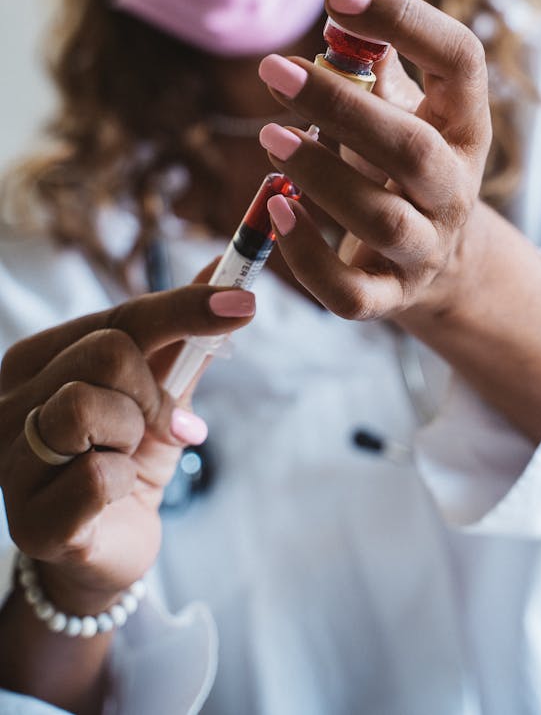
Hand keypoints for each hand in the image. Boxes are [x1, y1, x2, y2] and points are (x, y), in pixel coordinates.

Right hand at [0, 284, 253, 613]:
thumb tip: (222, 266)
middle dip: (151, 392)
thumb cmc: (127, 457)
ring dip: (131, 434)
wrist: (110, 548)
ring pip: (86, 405)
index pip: (120, 317)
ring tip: (123, 457)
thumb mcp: (161, 390)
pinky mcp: (30, 521)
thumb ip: (184, 333)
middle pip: (106, 352)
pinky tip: (114, 496)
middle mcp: (10, 402)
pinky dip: (124, 482)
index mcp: (37, 360)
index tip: (244, 300)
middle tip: (152, 425)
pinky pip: (97, 475)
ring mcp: (11, 461)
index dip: (185, 308)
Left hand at [258, 0, 491, 319]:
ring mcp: (427, 248)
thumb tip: (339, 21)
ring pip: (380, 218)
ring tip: (270, 135)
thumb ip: (376, 72)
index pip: (461, 61)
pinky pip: (349, 291)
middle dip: (341, 106)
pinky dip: (306, 255)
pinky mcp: (390, 296)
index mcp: (465, 126)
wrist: (438, 263)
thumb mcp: (406, 112)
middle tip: (276, 70)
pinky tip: (276, 209)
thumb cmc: (404, 166)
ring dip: (319, 174)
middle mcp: (456, 189)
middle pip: (411, 148)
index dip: (407, 22)